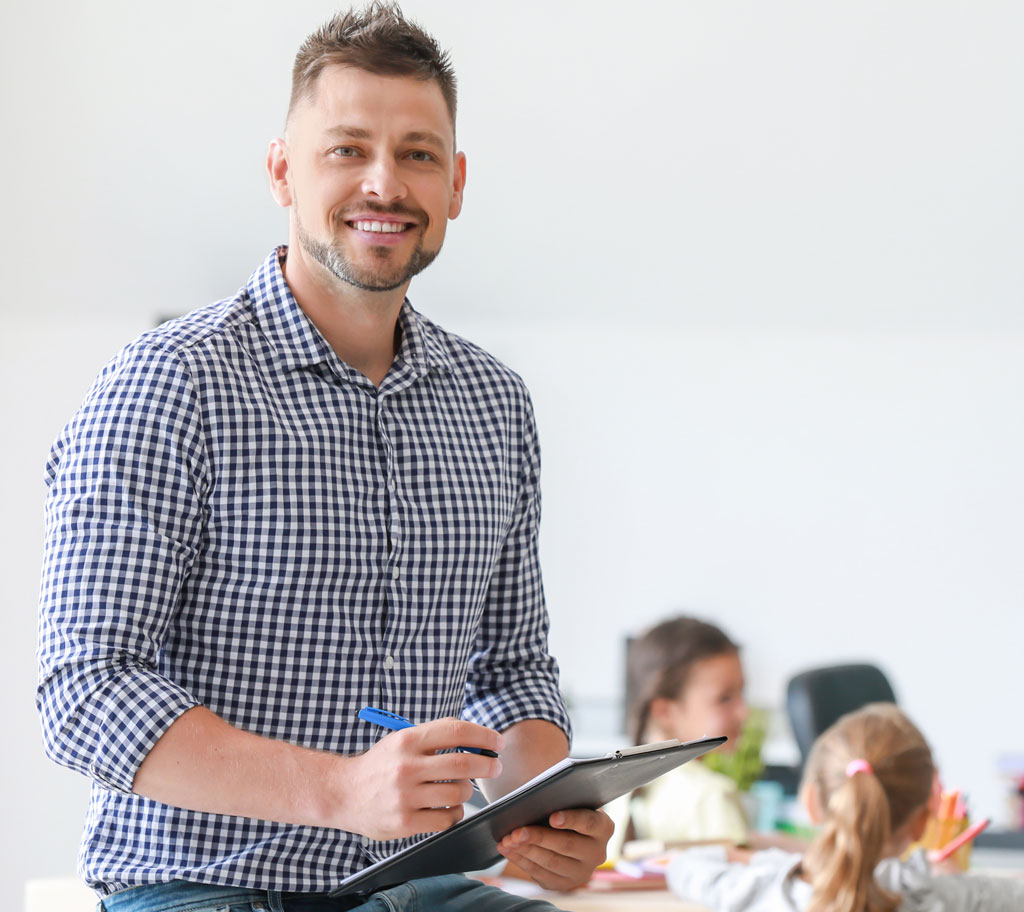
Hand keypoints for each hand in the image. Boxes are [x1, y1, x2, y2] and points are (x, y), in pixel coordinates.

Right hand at [331, 718, 503, 840]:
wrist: (343, 793)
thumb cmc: (381, 765)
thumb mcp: (402, 741)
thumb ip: (435, 737)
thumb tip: (477, 739)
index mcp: (407, 740)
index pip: (455, 731)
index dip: (483, 735)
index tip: (497, 742)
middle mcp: (406, 766)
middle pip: (462, 764)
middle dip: (487, 765)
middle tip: (495, 766)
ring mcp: (404, 796)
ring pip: (457, 794)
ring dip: (467, 791)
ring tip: (461, 789)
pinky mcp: (404, 823)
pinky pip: (446, 819)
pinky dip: (454, 813)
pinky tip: (448, 808)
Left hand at [496, 808, 613, 891]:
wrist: (569, 831)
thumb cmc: (567, 807)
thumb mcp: (570, 801)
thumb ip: (560, 799)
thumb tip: (535, 798)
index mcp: (603, 827)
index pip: (588, 822)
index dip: (570, 819)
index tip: (552, 817)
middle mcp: (598, 852)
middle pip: (566, 845)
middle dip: (539, 837)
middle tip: (517, 831)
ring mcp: (582, 872)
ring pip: (551, 862)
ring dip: (526, 850)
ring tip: (507, 840)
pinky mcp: (564, 883)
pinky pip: (540, 874)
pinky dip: (521, 860)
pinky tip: (507, 850)